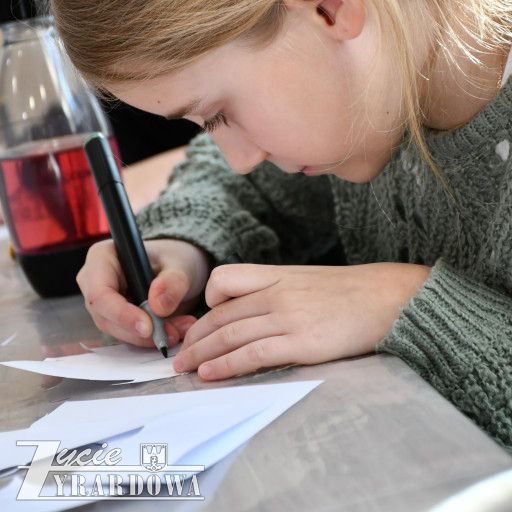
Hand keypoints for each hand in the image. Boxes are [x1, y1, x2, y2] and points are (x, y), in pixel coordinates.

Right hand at [76, 238, 210, 347]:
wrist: (176, 268)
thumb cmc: (172, 257)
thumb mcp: (180, 263)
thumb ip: (174, 281)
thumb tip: (159, 305)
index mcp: (102, 256)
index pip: (101, 293)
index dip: (121, 314)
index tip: (148, 327)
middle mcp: (94, 279)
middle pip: (105, 316)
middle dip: (139, 332)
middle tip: (171, 334)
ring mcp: (101, 301)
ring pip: (116, 331)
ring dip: (147, 338)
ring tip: (178, 331)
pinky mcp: (112, 318)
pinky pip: (126, 335)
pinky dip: (149, 339)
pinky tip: (172, 332)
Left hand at [173, 262, 430, 379]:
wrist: (390, 297)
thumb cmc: (353, 293)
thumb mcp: (309, 281)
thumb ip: (281, 292)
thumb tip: (257, 315)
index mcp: (278, 274)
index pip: (225, 280)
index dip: (205, 303)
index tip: (198, 323)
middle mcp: (277, 292)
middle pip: (221, 313)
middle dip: (194, 335)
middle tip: (178, 355)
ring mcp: (288, 315)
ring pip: (230, 333)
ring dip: (201, 353)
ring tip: (184, 368)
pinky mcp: (302, 341)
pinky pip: (253, 353)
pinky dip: (226, 364)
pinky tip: (211, 373)